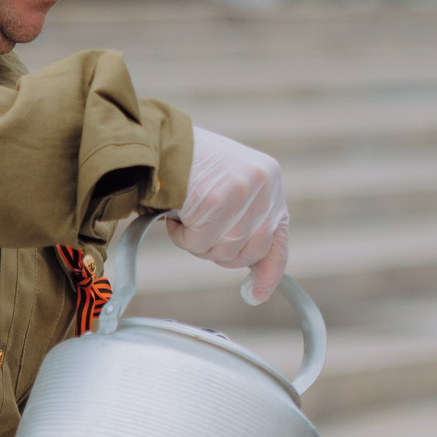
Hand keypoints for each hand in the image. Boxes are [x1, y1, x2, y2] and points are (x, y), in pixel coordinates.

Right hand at [165, 126, 289, 300]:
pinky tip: (176, 215)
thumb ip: (245, 220)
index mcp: (270, 179)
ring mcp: (243, 191)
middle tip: (199, 233)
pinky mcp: (218, 199)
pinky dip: (182, 236)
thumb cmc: (189, 168)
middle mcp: (264, 183)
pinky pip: (199, 242)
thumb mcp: (229, 187)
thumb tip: (256, 276)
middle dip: (220, 253)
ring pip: (224, 251)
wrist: (157, 141)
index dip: (269, 272)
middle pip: (249, 252)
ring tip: (185, 217)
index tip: (255, 295)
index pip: (278, 238)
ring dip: (197, 244)